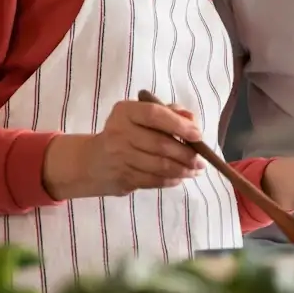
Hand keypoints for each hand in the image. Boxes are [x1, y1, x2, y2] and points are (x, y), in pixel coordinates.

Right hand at [42, 101, 205, 199]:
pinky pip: (153, 181)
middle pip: (160, 144)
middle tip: (200, 160)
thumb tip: (192, 120)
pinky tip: (180, 178)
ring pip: (159, 165)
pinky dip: (170, 180)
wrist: (93, 161)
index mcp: (125, 111)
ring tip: (194, 170)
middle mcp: (119, 132)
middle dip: (186, 154)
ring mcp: (119, 157)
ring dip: (182, 170)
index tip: (197, 135)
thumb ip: (168, 113)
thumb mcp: (140, 115)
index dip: (178, 125)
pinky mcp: (122, 177)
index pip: (154, 115)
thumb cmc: (125, 133)